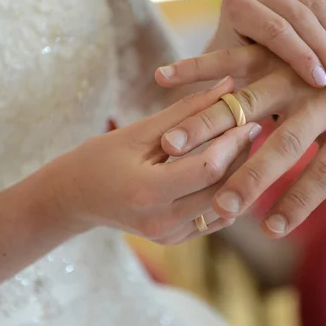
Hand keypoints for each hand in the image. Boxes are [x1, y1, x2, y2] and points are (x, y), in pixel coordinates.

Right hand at [40, 77, 261, 244]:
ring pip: (222, 207)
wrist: (74, 198)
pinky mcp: (173, 240)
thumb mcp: (139, 131)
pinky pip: (211, 220)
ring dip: (237, 176)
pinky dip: (223, 194)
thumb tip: (227, 86)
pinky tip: (224, 171)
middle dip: (241, 158)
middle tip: (250, 129)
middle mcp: (161, 222)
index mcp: (148, 192)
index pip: (209, 168)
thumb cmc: (99, 158)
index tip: (247, 119)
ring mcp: (168, 236)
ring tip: (240, 147)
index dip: (233, 142)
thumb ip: (186, 110)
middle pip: (222, 190)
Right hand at [156, 9, 325, 241]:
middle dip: (252, 176)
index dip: (301, 201)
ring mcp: (296, 70)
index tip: (272, 232)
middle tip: (222, 207)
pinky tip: (163, 77)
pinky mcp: (276, 50)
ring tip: (171, 147)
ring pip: (249, 100)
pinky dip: (197, 67)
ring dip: (208, 123)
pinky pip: (232, 59)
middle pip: (286, 141)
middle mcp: (325, 97)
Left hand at [205, 0, 325, 86]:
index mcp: (235, 7)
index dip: (302, 56)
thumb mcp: (242, 76)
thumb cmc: (239, 70)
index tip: (323, 82)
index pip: (276, 31)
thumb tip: (274, 105)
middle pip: (299, 15)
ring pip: (316, 2)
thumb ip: (256, 81)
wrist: (238, 46)